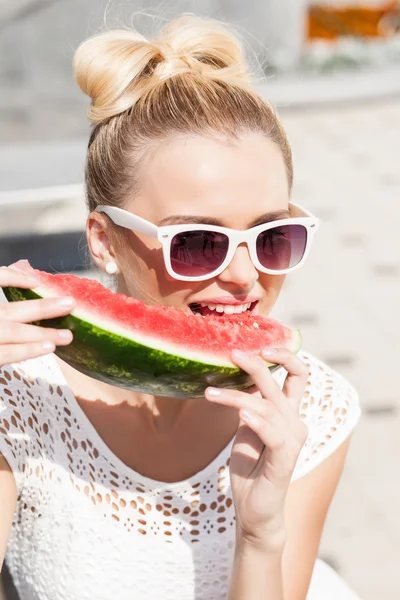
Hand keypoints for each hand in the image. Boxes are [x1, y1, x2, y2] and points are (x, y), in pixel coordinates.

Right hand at [0, 261, 75, 365]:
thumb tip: (24, 270)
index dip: (11, 277)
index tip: (34, 281)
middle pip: (8, 310)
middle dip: (41, 307)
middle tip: (70, 304)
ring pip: (10, 332)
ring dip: (40, 333)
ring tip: (66, 336)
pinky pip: (5, 354)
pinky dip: (26, 350)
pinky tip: (47, 348)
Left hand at [205, 348, 308, 548]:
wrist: (254, 509)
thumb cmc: (251, 466)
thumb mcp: (246, 427)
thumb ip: (249, 403)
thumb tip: (238, 376)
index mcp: (288, 412)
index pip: (298, 375)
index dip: (285, 356)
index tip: (261, 345)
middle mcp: (295, 422)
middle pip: (283, 383)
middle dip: (258, 365)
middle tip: (233, 353)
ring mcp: (292, 441)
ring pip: (268, 406)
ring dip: (236, 397)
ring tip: (209, 393)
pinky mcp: (284, 460)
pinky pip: (272, 434)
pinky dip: (256, 421)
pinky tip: (241, 414)